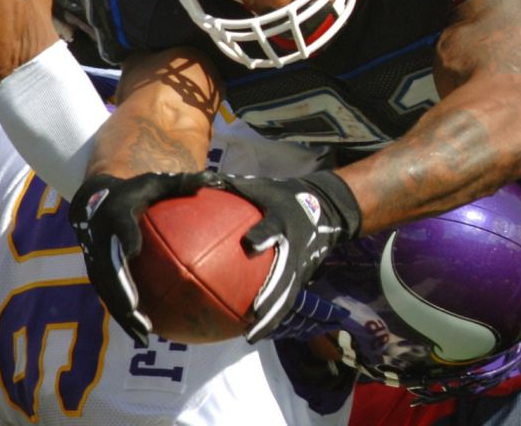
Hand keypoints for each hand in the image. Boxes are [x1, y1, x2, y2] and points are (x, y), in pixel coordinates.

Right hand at [68, 171, 220, 345]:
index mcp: (114, 214)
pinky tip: (147, 334)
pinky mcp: (97, 275)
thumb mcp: (156, 182)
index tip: (133, 250)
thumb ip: (184, 183)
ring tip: (143, 334)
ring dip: (123, 314)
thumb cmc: (136, 191)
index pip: (118, 225)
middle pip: (108, 269)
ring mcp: (95, 260)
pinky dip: (127, 317)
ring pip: (107, 292)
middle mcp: (100, 241)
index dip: (124, 237)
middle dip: (120, 291)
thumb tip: (217, 180)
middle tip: (137, 310)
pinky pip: (112, 297)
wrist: (93, 200)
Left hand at [217, 171, 361, 341]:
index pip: (273, 228)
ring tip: (252, 336)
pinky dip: (271, 317)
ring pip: (287, 295)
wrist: (324, 208)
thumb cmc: (283, 195)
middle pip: (285, 275)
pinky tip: (253, 333)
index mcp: (282, 221)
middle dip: (272, 295)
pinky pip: (285, 298)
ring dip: (272, 317)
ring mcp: (301, 264)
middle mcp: (294, 246)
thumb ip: (232, 187)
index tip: (249, 244)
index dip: (264, 235)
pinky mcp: (302, 275)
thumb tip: (195, 183)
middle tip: (254, 313)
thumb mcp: (262, 186)